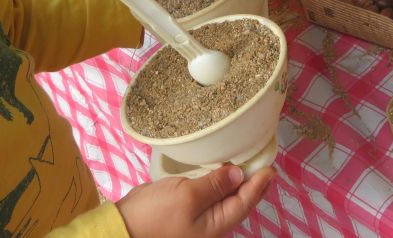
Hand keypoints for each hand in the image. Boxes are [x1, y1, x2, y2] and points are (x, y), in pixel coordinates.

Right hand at [116, 164, 273, 237]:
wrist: (121, 229)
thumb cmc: (154, 216)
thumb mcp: (188, 196)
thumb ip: (215, 185)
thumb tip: (239, 174)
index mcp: (216, 226)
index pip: (245, 203)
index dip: (259, 185)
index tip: (270, 168)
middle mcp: (210, 225)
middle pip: (237, 202)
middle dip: (251, 184)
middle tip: (264, 164)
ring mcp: (196, 220)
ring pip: (223, 199)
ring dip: (234, 182)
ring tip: (246, 165)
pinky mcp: (183, 211)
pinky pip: (208, 197)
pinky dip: (217, 183)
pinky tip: (219, 172)